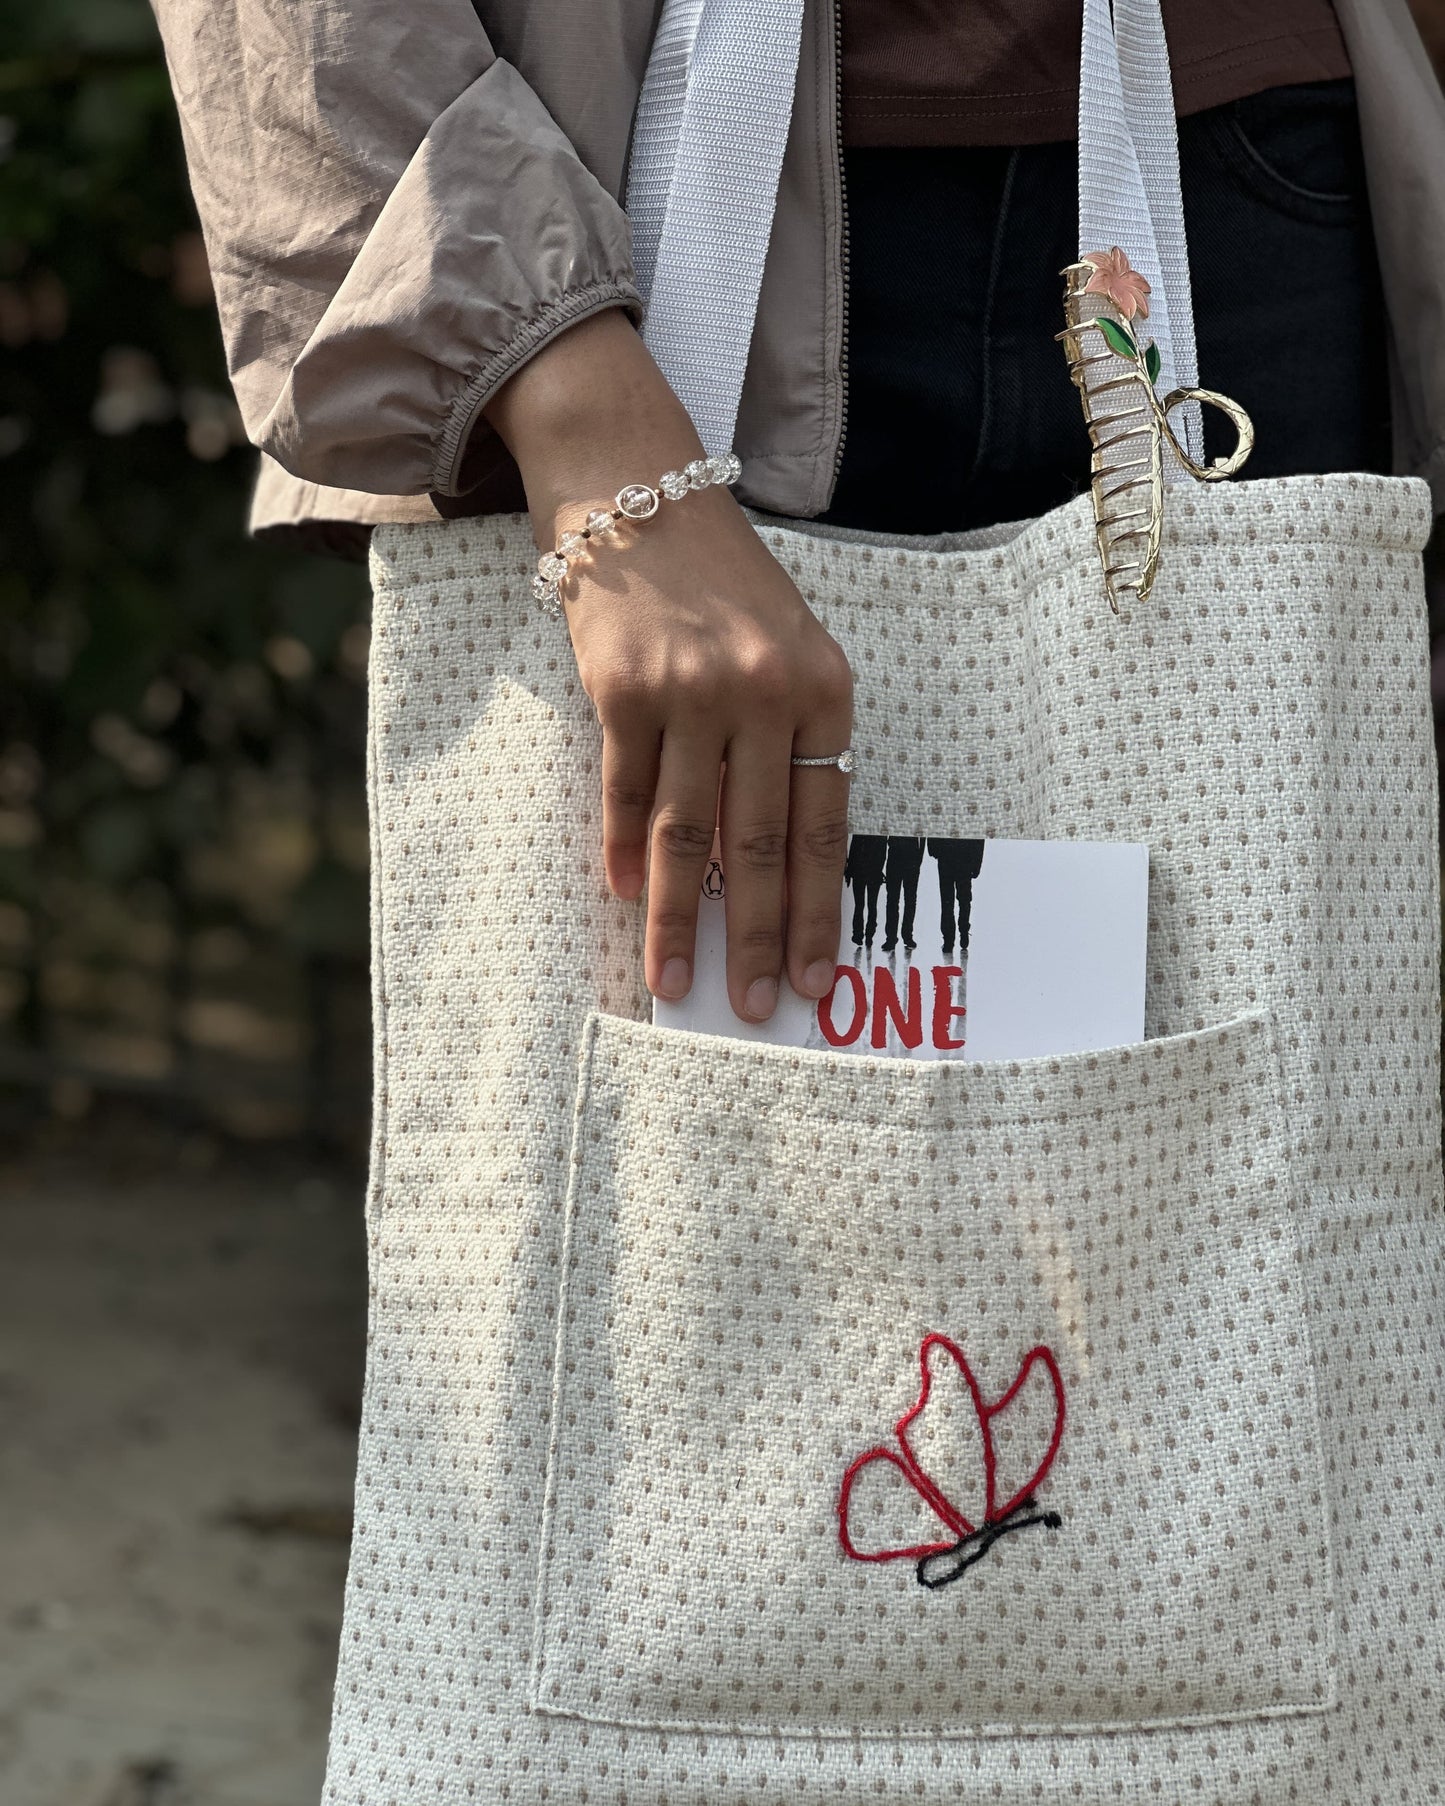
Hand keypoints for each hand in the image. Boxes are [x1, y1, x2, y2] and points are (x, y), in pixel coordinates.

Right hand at [484, 308, 852, 1021]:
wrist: (639, 486)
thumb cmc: (720, 579)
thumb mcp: (787, 645)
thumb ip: (789, 740)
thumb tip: (764, 858)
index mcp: (823, 689)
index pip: (825, 824)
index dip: (816, 909)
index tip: (814, 976)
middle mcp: (763, 694)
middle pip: (759, 843)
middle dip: (754, 935)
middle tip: (750, 1005)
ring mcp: (691, 691)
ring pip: (686, 833)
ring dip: (676, 917)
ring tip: (676, 981)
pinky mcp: (623, 687)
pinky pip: (624, 790)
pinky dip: (619, 849)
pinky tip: (619, 897)